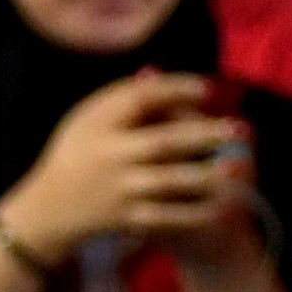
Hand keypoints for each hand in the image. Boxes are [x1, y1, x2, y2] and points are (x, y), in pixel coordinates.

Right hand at [2, 75, 249, 256]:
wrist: (50, 206)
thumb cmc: (77, 151)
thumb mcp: (88, 117)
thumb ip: (121, 97)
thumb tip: (161, 74)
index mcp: (99, 123)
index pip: (140, 99)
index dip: (175, 90)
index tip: (208, 87)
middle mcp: (111, 156)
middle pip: (162, 143)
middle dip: (203, 135)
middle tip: (241, 128)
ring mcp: (120, 189)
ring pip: (169, 182)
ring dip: (207, 176)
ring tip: (241, 167)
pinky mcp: (127, 217)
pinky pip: (167, 217)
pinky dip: (195, 212)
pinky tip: (224, 205)